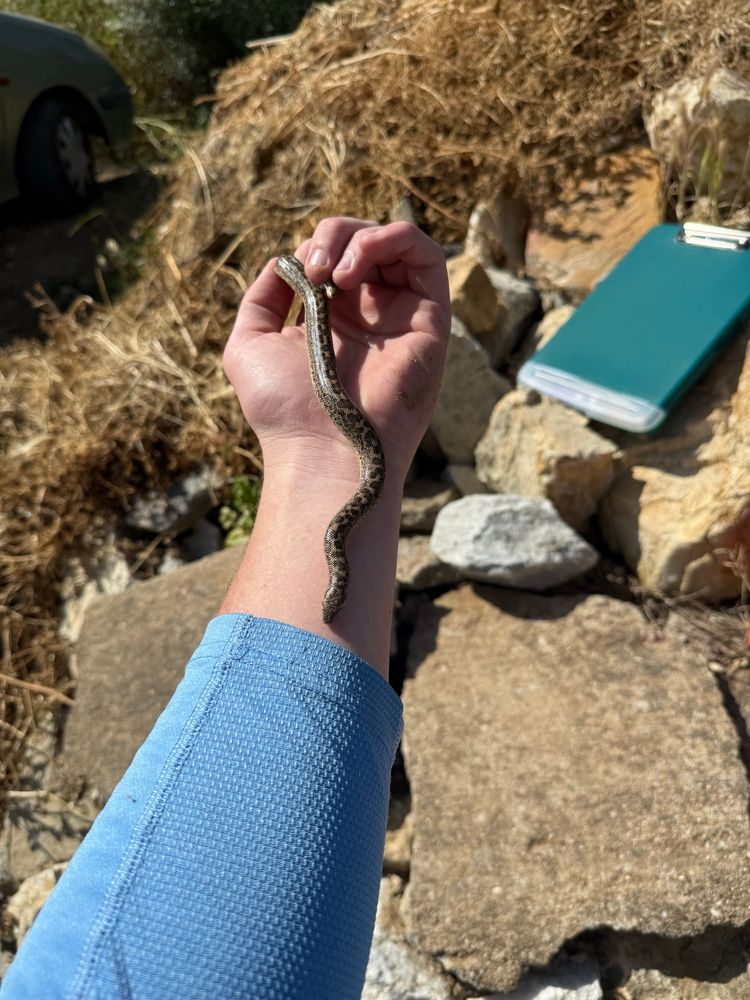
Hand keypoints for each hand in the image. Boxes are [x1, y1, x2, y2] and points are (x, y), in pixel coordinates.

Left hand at [223, 218, 450, 485]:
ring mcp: (402, 315)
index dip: (313, 247)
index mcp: (333, 319)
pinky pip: (428, 255)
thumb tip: (283, 261)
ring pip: (396, 241)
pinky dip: (392, 239)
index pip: (334, 254)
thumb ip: (263, 298)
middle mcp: (372, 314)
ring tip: (334, 271)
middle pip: (364, 241)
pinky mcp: (430, 319)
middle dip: (334, 236)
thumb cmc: (282, 408)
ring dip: (360, 237)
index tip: (297, 276)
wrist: (319, 447)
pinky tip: (355, 268)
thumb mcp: (250, 343)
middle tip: (314, 270)